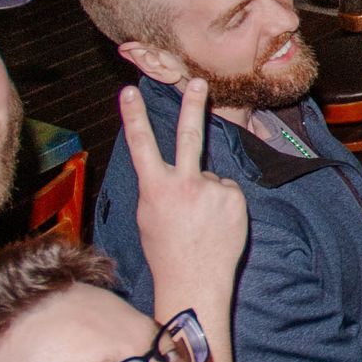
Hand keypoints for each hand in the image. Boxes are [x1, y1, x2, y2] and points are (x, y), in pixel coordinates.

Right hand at [119, 79, 247, 297]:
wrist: (194, 280)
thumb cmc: (166, 250)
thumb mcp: (149, 216)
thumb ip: (160, 187)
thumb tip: (176, 172)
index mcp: (155, 188)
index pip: (141, 145)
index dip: (133, 116)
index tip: (128, 91)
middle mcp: (184, 184)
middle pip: (189, 136)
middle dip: (192, 106)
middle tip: (198, 81)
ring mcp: (212, 189)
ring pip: (209, 176)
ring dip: (205, 193)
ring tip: (201, 222)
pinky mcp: (234, 197)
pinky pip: (226, 190)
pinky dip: (221, 203)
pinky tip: (216, 224)